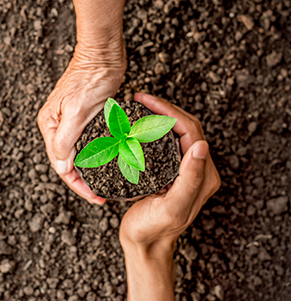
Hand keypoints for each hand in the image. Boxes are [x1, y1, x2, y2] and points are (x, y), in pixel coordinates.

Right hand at [37, 43, 125, 204]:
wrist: (103, 54)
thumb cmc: (89, 78)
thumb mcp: (76, 111)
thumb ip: (65, 140)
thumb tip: (61, 166)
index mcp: (50, 126)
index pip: (60, 164)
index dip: (77, 184)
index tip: (94, 197)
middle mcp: (57, 126)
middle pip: (68, 162)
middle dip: (83, 181)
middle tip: (100, 196)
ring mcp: (71, 122)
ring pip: (78, 155)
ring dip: (90, 171)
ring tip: (104, 185)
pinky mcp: (85, 118)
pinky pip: (88, 144)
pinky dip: (96, 156)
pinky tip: (107, 164)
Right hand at [119, 93, 220, 300]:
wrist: (144, 243)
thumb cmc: (154, 229)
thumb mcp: (172, 207)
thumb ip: (190, 179)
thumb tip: (201, 146)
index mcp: (202, 175)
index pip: (190, 130)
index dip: (169, 111)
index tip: (145, 101)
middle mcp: (197, 169)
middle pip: (185, 127)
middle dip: (164, 108)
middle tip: (140, 98)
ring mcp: (184, 169)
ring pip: (176, 132)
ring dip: (159, 115)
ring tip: (139, 106)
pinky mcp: (170, 171)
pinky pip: (166, 142)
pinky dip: (153, 128)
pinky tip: (139, 125)